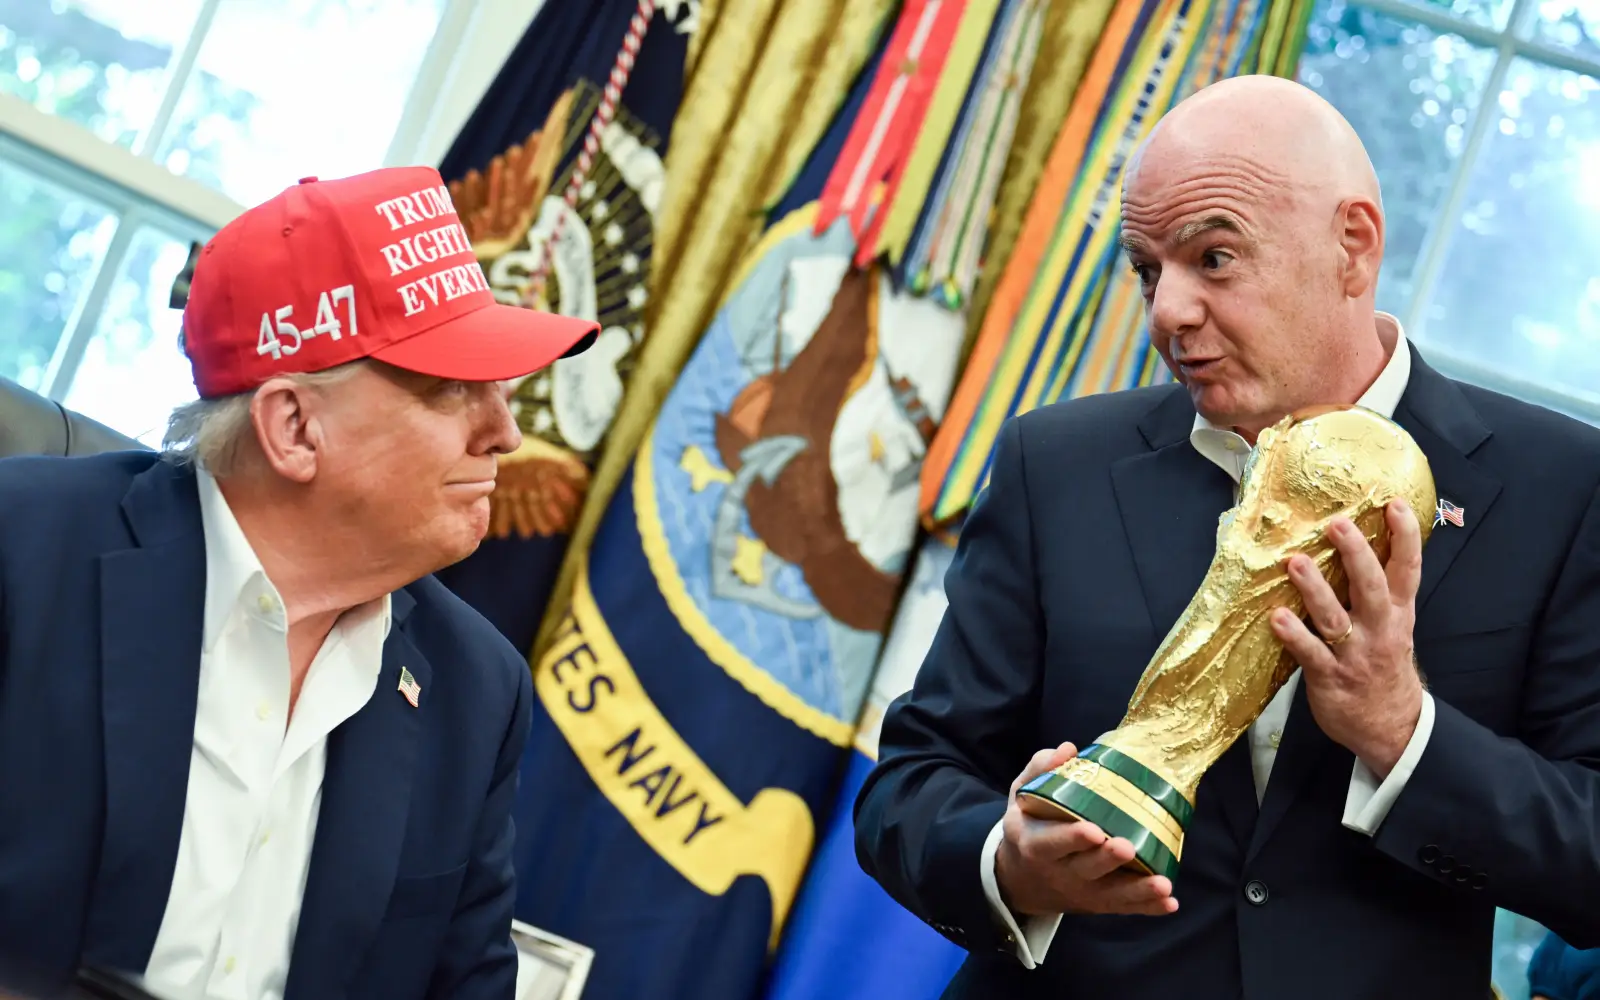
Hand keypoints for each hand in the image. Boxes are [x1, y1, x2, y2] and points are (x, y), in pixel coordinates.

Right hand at [994, 742, 1179, 918]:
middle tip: (1128, 846)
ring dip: (1138, 891)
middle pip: (1086, 869)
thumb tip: (1068, 749)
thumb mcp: (1022, 797)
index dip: (1071, 838)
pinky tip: (1170, 903)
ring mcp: (1081, 892)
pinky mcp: (1099, 904)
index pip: (1052, 843)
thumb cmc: (1029, 827)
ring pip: (1111, 894)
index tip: (1092, 830)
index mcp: (1035, 845)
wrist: (1020, 879)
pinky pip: (1124, 908)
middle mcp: (1059, 873)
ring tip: (1162, 884)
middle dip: (1108, 860)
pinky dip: (1147, 907)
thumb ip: (1040, 770)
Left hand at [1270, 498, 1425, 777]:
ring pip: (1336, 617)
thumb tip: (1355, 542)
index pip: (1407, 569)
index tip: (1394, 504)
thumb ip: (1379, 590)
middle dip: (1355, 554)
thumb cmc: (1384, 665)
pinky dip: (1294, 636)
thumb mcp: (1395, 626)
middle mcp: (1380, 629)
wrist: (1392, 727)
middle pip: (1372, 586)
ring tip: (1297, 563)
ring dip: (1315, 590)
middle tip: (1337, 524)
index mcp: (1398, 612)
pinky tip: (1277, 618)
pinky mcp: (1330, 677)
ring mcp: (1355, 654)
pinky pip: (1310, 653)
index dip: (1404, 536)